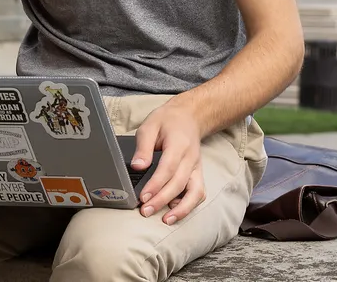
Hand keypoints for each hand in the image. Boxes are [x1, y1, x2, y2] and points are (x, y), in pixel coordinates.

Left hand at [130, 100, 204, 224]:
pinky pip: (198, 193)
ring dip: (181, 209)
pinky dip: (189, 205)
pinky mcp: (198, 174)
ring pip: (195, 192)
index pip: (168, 168)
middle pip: (179, 183)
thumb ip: (143, 147)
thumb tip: (137, 166)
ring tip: (166, 220)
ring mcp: (197, 167)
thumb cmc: (167, 121)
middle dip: (162, 200)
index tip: (143, 197)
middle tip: (145, 211)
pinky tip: (174, 211)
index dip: (156, 184)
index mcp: (179, 144)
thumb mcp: (150, 125)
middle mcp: (191, 158)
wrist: (190, 117)